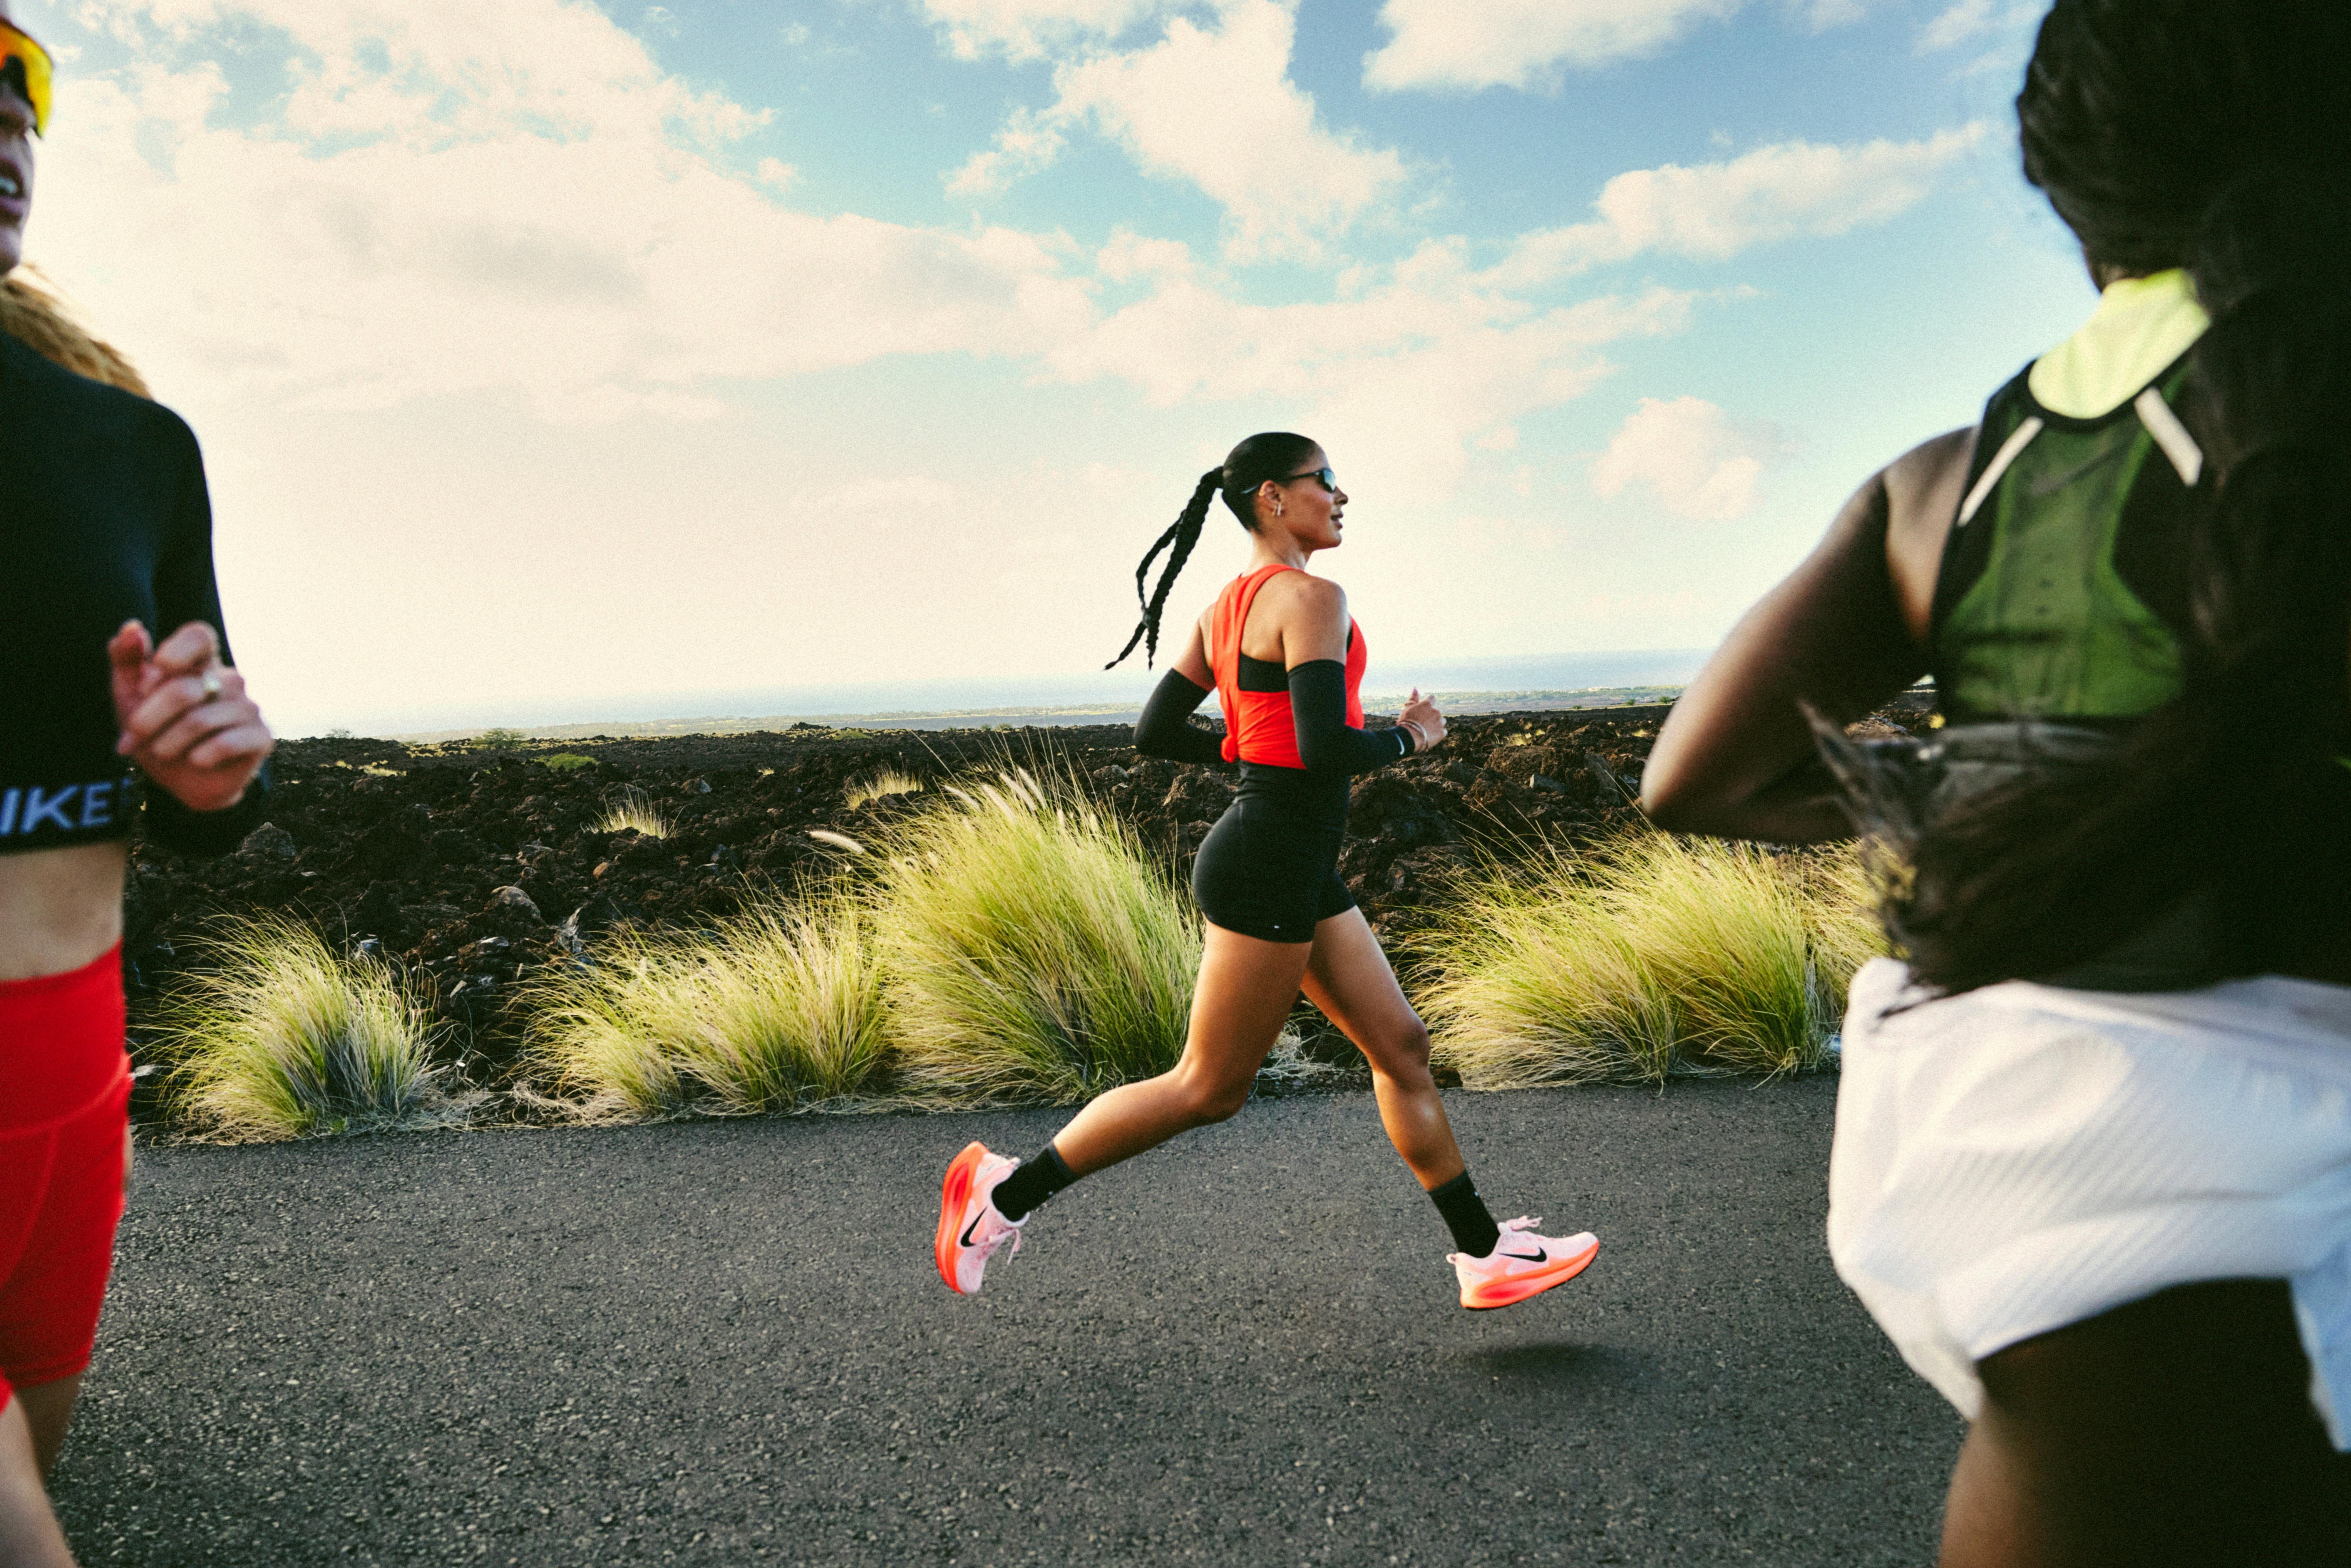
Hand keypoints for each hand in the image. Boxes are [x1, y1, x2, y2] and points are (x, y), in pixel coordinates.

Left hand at [108, 619, 273, 812]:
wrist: (181, 782)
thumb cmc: (156, 733)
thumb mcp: (129, 696)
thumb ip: (126, 659)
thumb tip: (132, 627)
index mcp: (201, 664)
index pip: (199, 635)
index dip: (173, 654)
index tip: (148, 683)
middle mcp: (229, 680)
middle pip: (184, 689)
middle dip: (147, 719)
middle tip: (135, 735)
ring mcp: (249, 708)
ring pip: (199, 721)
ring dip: (167, 743)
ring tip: (162, 752)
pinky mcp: (262, 737)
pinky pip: (226, 743)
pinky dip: (199, 757)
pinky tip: (196, 761)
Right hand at [1400, 687, 1445, 751]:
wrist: (1409, 738)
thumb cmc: (1406, 722)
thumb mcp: (1407, 708)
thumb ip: (1413, 698)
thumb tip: (1415, 688)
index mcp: (1427, 704)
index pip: (1431, 698)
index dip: (1428, 704)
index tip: (1423, 710)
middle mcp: (1436, 711)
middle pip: (1436, 712)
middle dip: (1432, 716)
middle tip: (1422, 723)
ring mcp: (1440, 722)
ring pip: (1441, 721)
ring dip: (1437, 724)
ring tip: (1426, 730)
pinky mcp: (1442, 732)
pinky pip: (1443, 732)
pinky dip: (1438, 734)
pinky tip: (1430, 736)